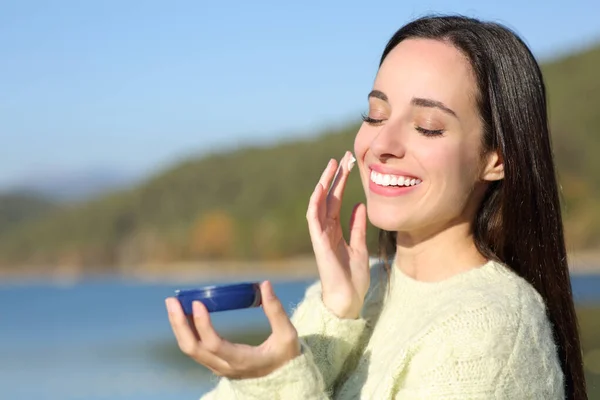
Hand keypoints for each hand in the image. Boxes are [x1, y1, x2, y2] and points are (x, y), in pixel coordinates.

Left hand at [165, 281, 300, 378]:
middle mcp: (225, 366)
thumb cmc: (286, 356)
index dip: (203, 324)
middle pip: (192, 348)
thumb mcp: (287, 334)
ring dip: (179, 326)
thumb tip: (265, 284)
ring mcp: (217, 366)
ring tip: (173, 304)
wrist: (283, 380)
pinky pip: (194, 347)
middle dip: (179, 323)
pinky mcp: (215, 363)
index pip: (214, 344)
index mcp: (243, 361)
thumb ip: (276, 311)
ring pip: (190, 349)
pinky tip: (184, 314)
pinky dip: (186, 330)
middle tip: (172, 300)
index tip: (197, 302)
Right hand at [306, 151, 369, 319]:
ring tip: (333, 165)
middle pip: (328, 197)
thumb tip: (360, 205)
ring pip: (319, 203)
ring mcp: (320, 235)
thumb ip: (357, 227)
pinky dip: (316, 202)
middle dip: (334, 176)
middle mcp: (326, 229)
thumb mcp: (360, 246)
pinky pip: (314, 219)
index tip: (349, 164)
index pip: (336, 200)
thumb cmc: (353, 278)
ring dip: (324, 183)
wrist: (348, 299)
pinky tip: (321, 187)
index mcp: (335, 230)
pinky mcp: (319, 243)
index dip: (341, 182)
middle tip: (342, 157)